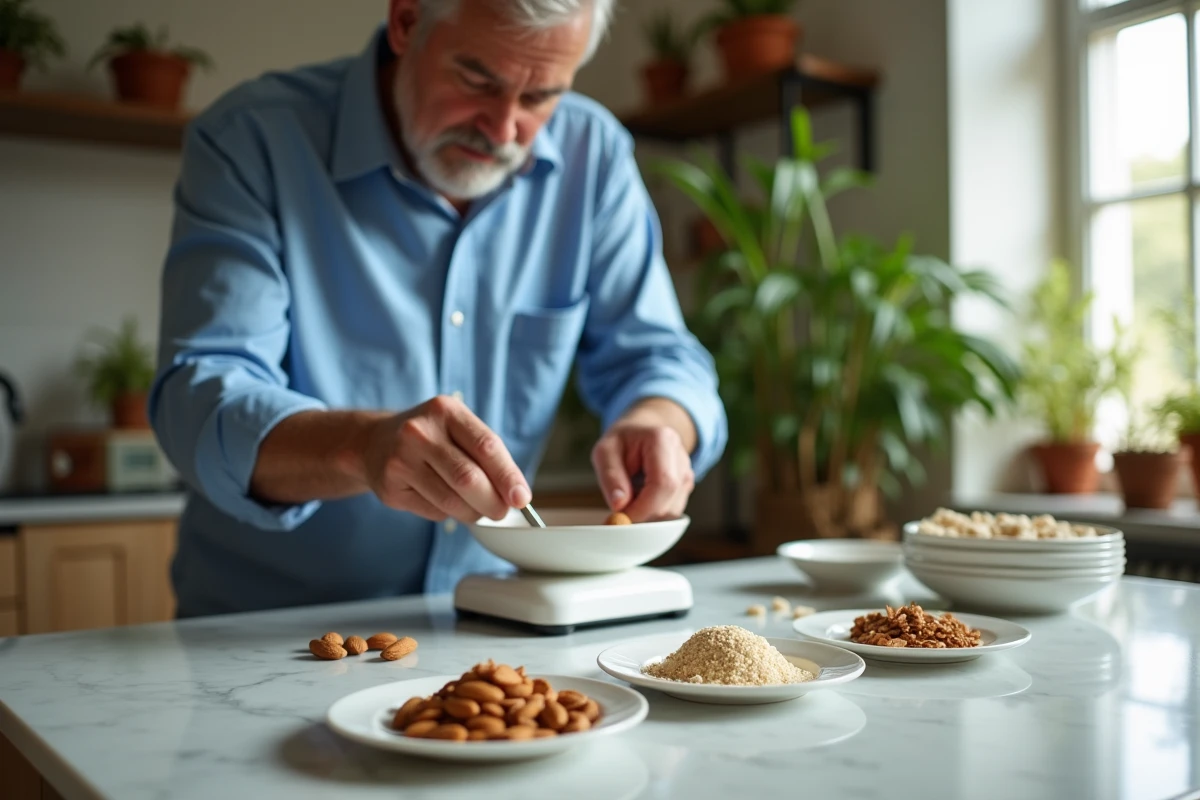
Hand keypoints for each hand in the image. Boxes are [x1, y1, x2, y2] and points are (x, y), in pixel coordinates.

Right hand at [361, 395, 529, 522]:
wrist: (373, 442)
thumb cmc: (431, 437)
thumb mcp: (457, 429)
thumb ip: (487, 456)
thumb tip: (517, 495)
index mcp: (446, 411)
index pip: (486, 446)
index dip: (508, 476)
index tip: (522, 499)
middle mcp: (420, 432)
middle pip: (468, 478)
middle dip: (493, 502)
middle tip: (501, 511)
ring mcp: (401, 460)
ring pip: (451, 501)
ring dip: (473, 512)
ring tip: (477, 509)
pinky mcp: (390, 488)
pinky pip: (433, 511)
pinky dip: (448, 513)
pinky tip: (445, 502)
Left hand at [592, 418, 694, 522]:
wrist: (641, 431)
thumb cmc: (623, 440)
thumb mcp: (605, 451)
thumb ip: (611, 476)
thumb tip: (620, 505)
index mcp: (662, 440)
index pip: (663, 483)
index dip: (643, 507)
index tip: (621, 517)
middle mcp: (681, 457)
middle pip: (670, 501)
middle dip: (643, 514)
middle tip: (619, 513)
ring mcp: (686, 473)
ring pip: (672, 510)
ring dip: (648, 514)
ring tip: (629, 496)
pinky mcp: (686, 487)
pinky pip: (671, 510)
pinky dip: (653, 512)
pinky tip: (640, 498)